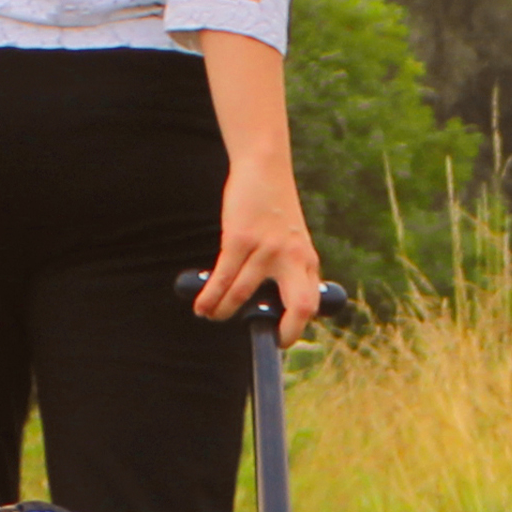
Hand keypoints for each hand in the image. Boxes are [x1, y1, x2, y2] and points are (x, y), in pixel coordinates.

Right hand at [193, 160, 322, 345]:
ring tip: (211, 315)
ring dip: (223, 311)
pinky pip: (223, 277)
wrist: (265, 171)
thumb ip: (291, 271)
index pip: (310, 304)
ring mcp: (268, 249)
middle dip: (284, 331)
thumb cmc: (275, 211)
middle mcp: (293, 258)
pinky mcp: (241, 239)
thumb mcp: (295, 242)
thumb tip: (276, 307)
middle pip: (299, 306)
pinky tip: (201, 305)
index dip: (297, 328)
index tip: (280, 339)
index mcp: (307, 262)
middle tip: (264, 341)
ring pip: (243, 294)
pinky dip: (210, 296)